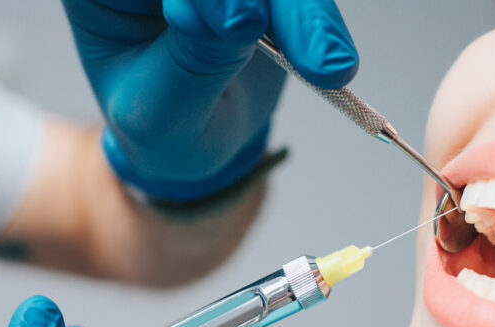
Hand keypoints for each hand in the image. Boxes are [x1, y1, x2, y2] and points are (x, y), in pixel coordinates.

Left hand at [62, 0, 358, 199]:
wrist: (202, 144)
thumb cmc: (164, 130)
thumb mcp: (162, 114)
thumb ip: (193, 60)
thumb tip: (237, 9)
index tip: (239, 23)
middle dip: (263, 1)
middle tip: (294, 46)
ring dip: (304, 14)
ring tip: (328, 69)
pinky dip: (318, 21)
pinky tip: (332, 63)